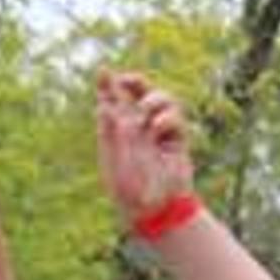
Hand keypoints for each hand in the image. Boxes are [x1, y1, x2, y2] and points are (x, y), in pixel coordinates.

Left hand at [94, 69, 193, 226]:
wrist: (152, 208)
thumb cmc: (127, 190)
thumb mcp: (112, 160)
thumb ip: (109, 133)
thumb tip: (102, 106)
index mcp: (118, 130)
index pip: (113, 101)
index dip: (108, 85)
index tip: (102, 71)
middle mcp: (139, 126)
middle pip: (140, 93)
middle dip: (135, 81)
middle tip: (127, 79)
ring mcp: (159, 130)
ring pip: (162, 99)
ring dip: (153, 99)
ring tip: (145, 112)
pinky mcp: (177, 138)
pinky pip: (175, 117)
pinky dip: (165, 118)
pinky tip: (156, 128)